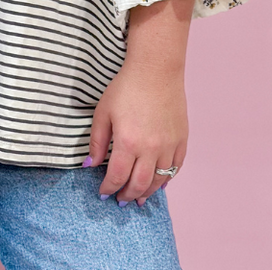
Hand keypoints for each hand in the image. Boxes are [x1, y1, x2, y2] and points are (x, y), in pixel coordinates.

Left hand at [86, 61, 187, 205]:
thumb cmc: (126, 88)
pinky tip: (159, 183)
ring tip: (138, 199)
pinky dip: (166, 179)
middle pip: (139, 184)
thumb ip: (97, 141)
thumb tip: (90, 165)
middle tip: (120, 200)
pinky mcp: (181, 140)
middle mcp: (150, 149)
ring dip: (147, 193)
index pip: (116, 177)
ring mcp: (169, 146)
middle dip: (127, 195)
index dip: (108, 188)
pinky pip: (175, 168)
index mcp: (128, 142)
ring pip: (158, 180)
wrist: (155, 70)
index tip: (103, 193)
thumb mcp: (103, 112)